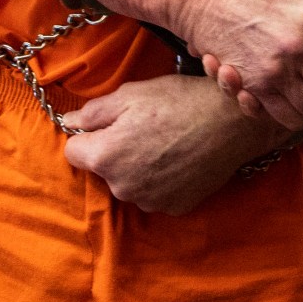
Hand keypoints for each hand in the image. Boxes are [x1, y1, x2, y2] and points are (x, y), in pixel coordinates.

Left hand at [64, 75, 291, 214]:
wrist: (232, 122)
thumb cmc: (179, 102)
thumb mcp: (130, 94)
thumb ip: (92, 112)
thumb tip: (70, 121)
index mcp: (105, 157)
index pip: (73, 152)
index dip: (88, 134)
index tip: (109, 123)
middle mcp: (123, 188)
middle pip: (103, 170)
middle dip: (114, 151)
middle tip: (143, 128)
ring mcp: (150, 201)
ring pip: (130, 183)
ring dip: (138, 167)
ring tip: (165, 142)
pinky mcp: (175, 207)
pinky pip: (156, 193)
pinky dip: (162, 179)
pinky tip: (179, 158)